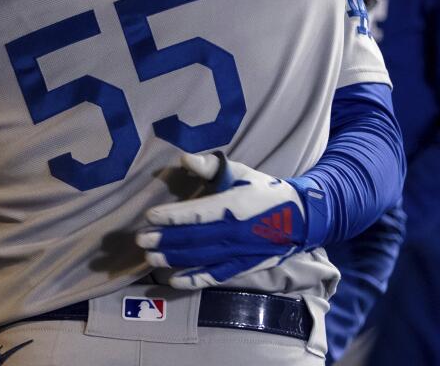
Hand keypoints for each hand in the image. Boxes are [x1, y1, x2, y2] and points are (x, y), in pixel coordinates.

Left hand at [135, 152, 326, 288]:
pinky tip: (174, 280)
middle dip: (165, 240)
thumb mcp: (241, 173)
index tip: (150, 216)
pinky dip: (194, 280)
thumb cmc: (264, 191)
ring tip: (150, 257)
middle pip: (194, 239)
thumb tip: (184, 159)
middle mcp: (235, 232)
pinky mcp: (242, 267)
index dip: (172, 216)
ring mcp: (238, 253)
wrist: (299, 218)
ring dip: (173, 258)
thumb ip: (212, 167)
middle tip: (140, 239)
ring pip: (200, 258)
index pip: (197, 213)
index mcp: (234, 206)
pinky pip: (215, 276)